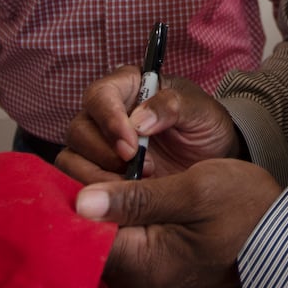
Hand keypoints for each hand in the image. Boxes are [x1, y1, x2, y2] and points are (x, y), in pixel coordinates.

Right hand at [58, 66, 240, 183]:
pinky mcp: (98, 175)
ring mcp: (98, 146)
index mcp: (127, 87)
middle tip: (141, 168)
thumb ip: (172, 107)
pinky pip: (77, 182)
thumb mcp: (199, 110)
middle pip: (79, 129)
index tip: (130, 146)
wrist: (215, 161)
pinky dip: (95, 192)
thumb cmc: (206, 126)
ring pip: (72, 157)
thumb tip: (139, 120)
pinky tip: (124, 200)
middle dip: (105, 154)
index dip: (109, 120)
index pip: (100, 95)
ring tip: (136, 185)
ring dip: (98, 176)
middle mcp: (105, 114)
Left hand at [75, 158, 280, 287]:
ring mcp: (135, 275)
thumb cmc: (244, 209)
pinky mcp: (143, 264)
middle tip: (133, 160)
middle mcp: (129, 280)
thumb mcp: (194, 191)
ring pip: (97, 228)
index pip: (80, 230)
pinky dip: (119, 205)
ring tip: (141, 170)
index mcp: (140, 266)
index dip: (83, 186)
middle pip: (84, 230)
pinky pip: (114, 232)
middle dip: (95, 187)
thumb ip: (135, 197)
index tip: (112, 158)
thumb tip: (82, 202)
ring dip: (108, 193)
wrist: (277, 234)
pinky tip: (140, 185)